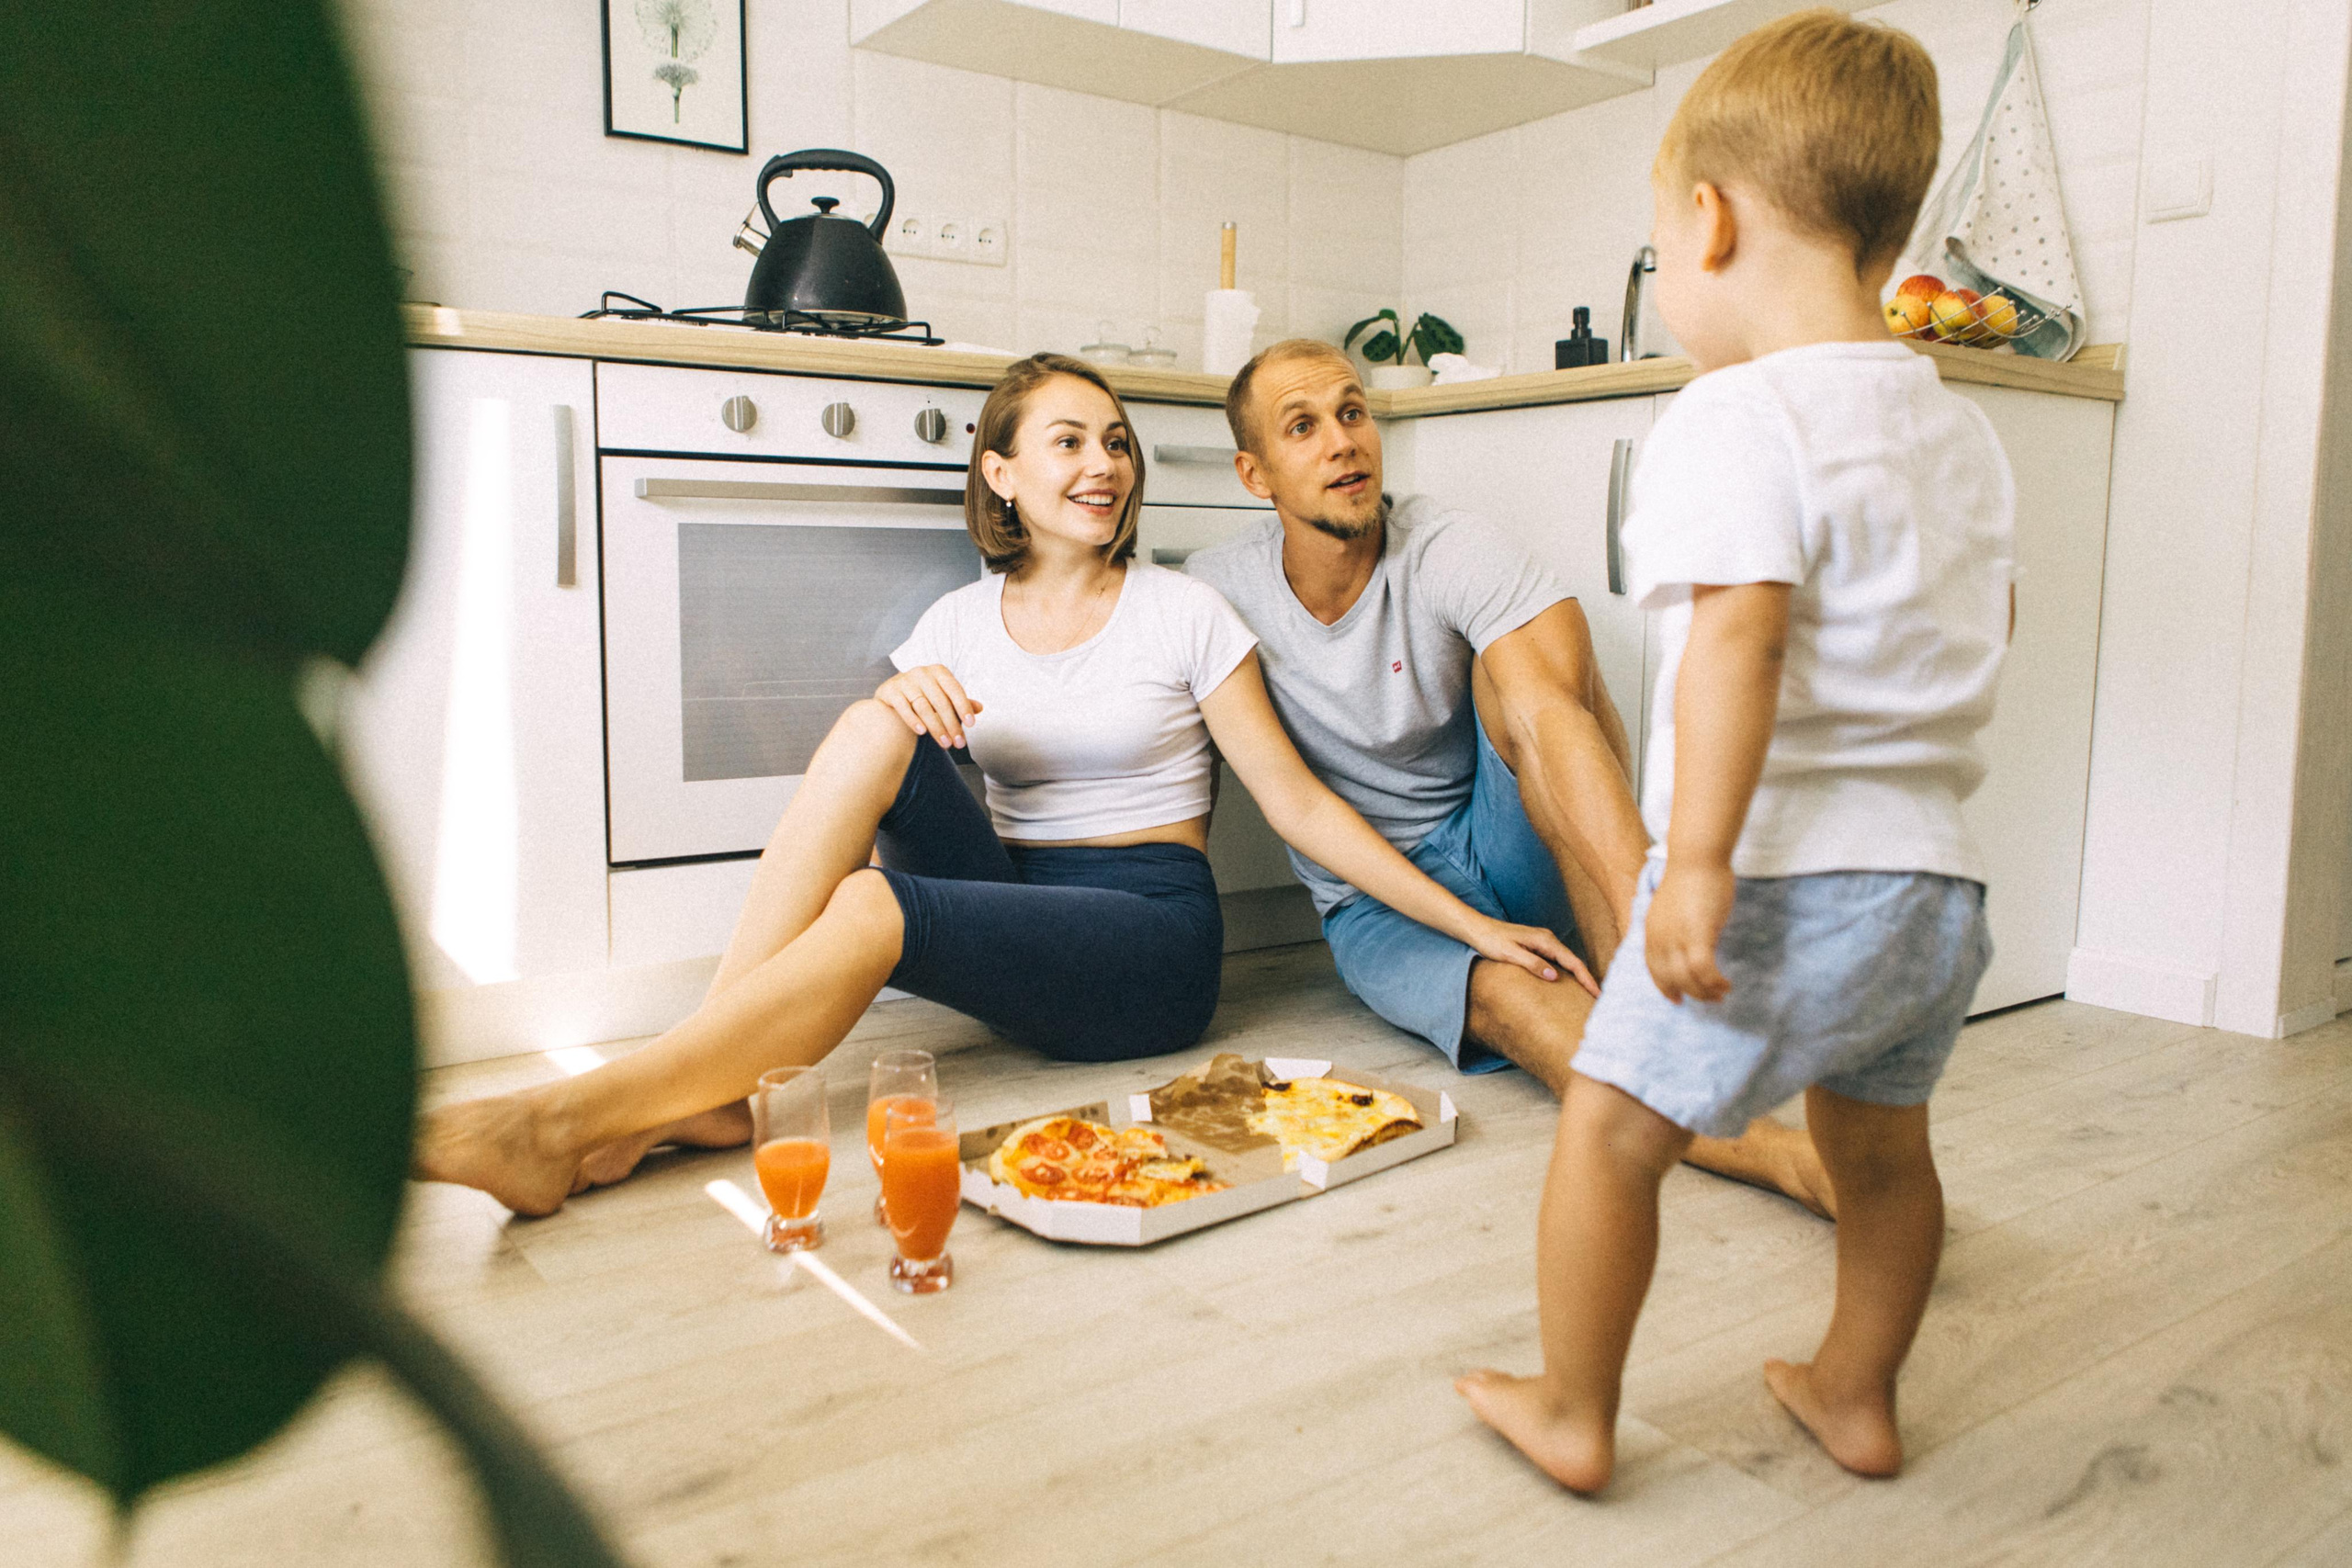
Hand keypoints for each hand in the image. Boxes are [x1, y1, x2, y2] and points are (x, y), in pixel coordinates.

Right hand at [876, 664, 981, 747]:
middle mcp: (922, 673)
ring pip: (923, 707)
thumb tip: (980, 708)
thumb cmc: (925, 695)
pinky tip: (922, 732)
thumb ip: (960, 702)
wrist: (893, 693)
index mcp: (939, 671)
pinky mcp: (890, 690)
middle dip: (951, 724)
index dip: (963, 707)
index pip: (954, 690)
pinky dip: (913, 720)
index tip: (971, 724)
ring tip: (945, 743)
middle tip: (958, 743)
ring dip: (936, 727)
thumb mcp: (943, 696)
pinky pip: (903, 707)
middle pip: (940, 701)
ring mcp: (904, 680)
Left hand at [1469, 918, 1598, 996]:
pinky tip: (1570, 984)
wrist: (1477, 928)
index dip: (1587, 979)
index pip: (1573, 962)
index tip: (1597, 994)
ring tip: (1589, 996)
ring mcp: (1544, 942)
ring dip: (1579, 977)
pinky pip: (1558, 961)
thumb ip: (1533, 964)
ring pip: (1567, 962)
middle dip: (1588, 980)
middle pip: (1574, 962)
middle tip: (1599, 1000)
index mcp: (1545, 940)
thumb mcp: (1510, 954)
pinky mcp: (1538, 947)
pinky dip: (1568, 973)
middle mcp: (1548, 939)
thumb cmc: (1490, 940)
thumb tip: (1555, 976)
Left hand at [1645, 861, 1734, 1003]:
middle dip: (1691, 994)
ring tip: (1722, 993)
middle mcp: (1659, 938)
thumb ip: (1674, 927)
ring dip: (1706, 992)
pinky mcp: (1698, 934)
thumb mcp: (1673, 906)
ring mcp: (1677, 937)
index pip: (1653, 968)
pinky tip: (1727, 984)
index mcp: (1651, 931)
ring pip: (1688, 979)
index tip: (1677, 998)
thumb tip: (1686, 941)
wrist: (1697, 857)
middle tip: (1711, 999)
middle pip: (1671, 979)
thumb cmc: (1691, 877)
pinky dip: (1715, 982)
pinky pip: (1704, 970)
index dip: (1665, 986)